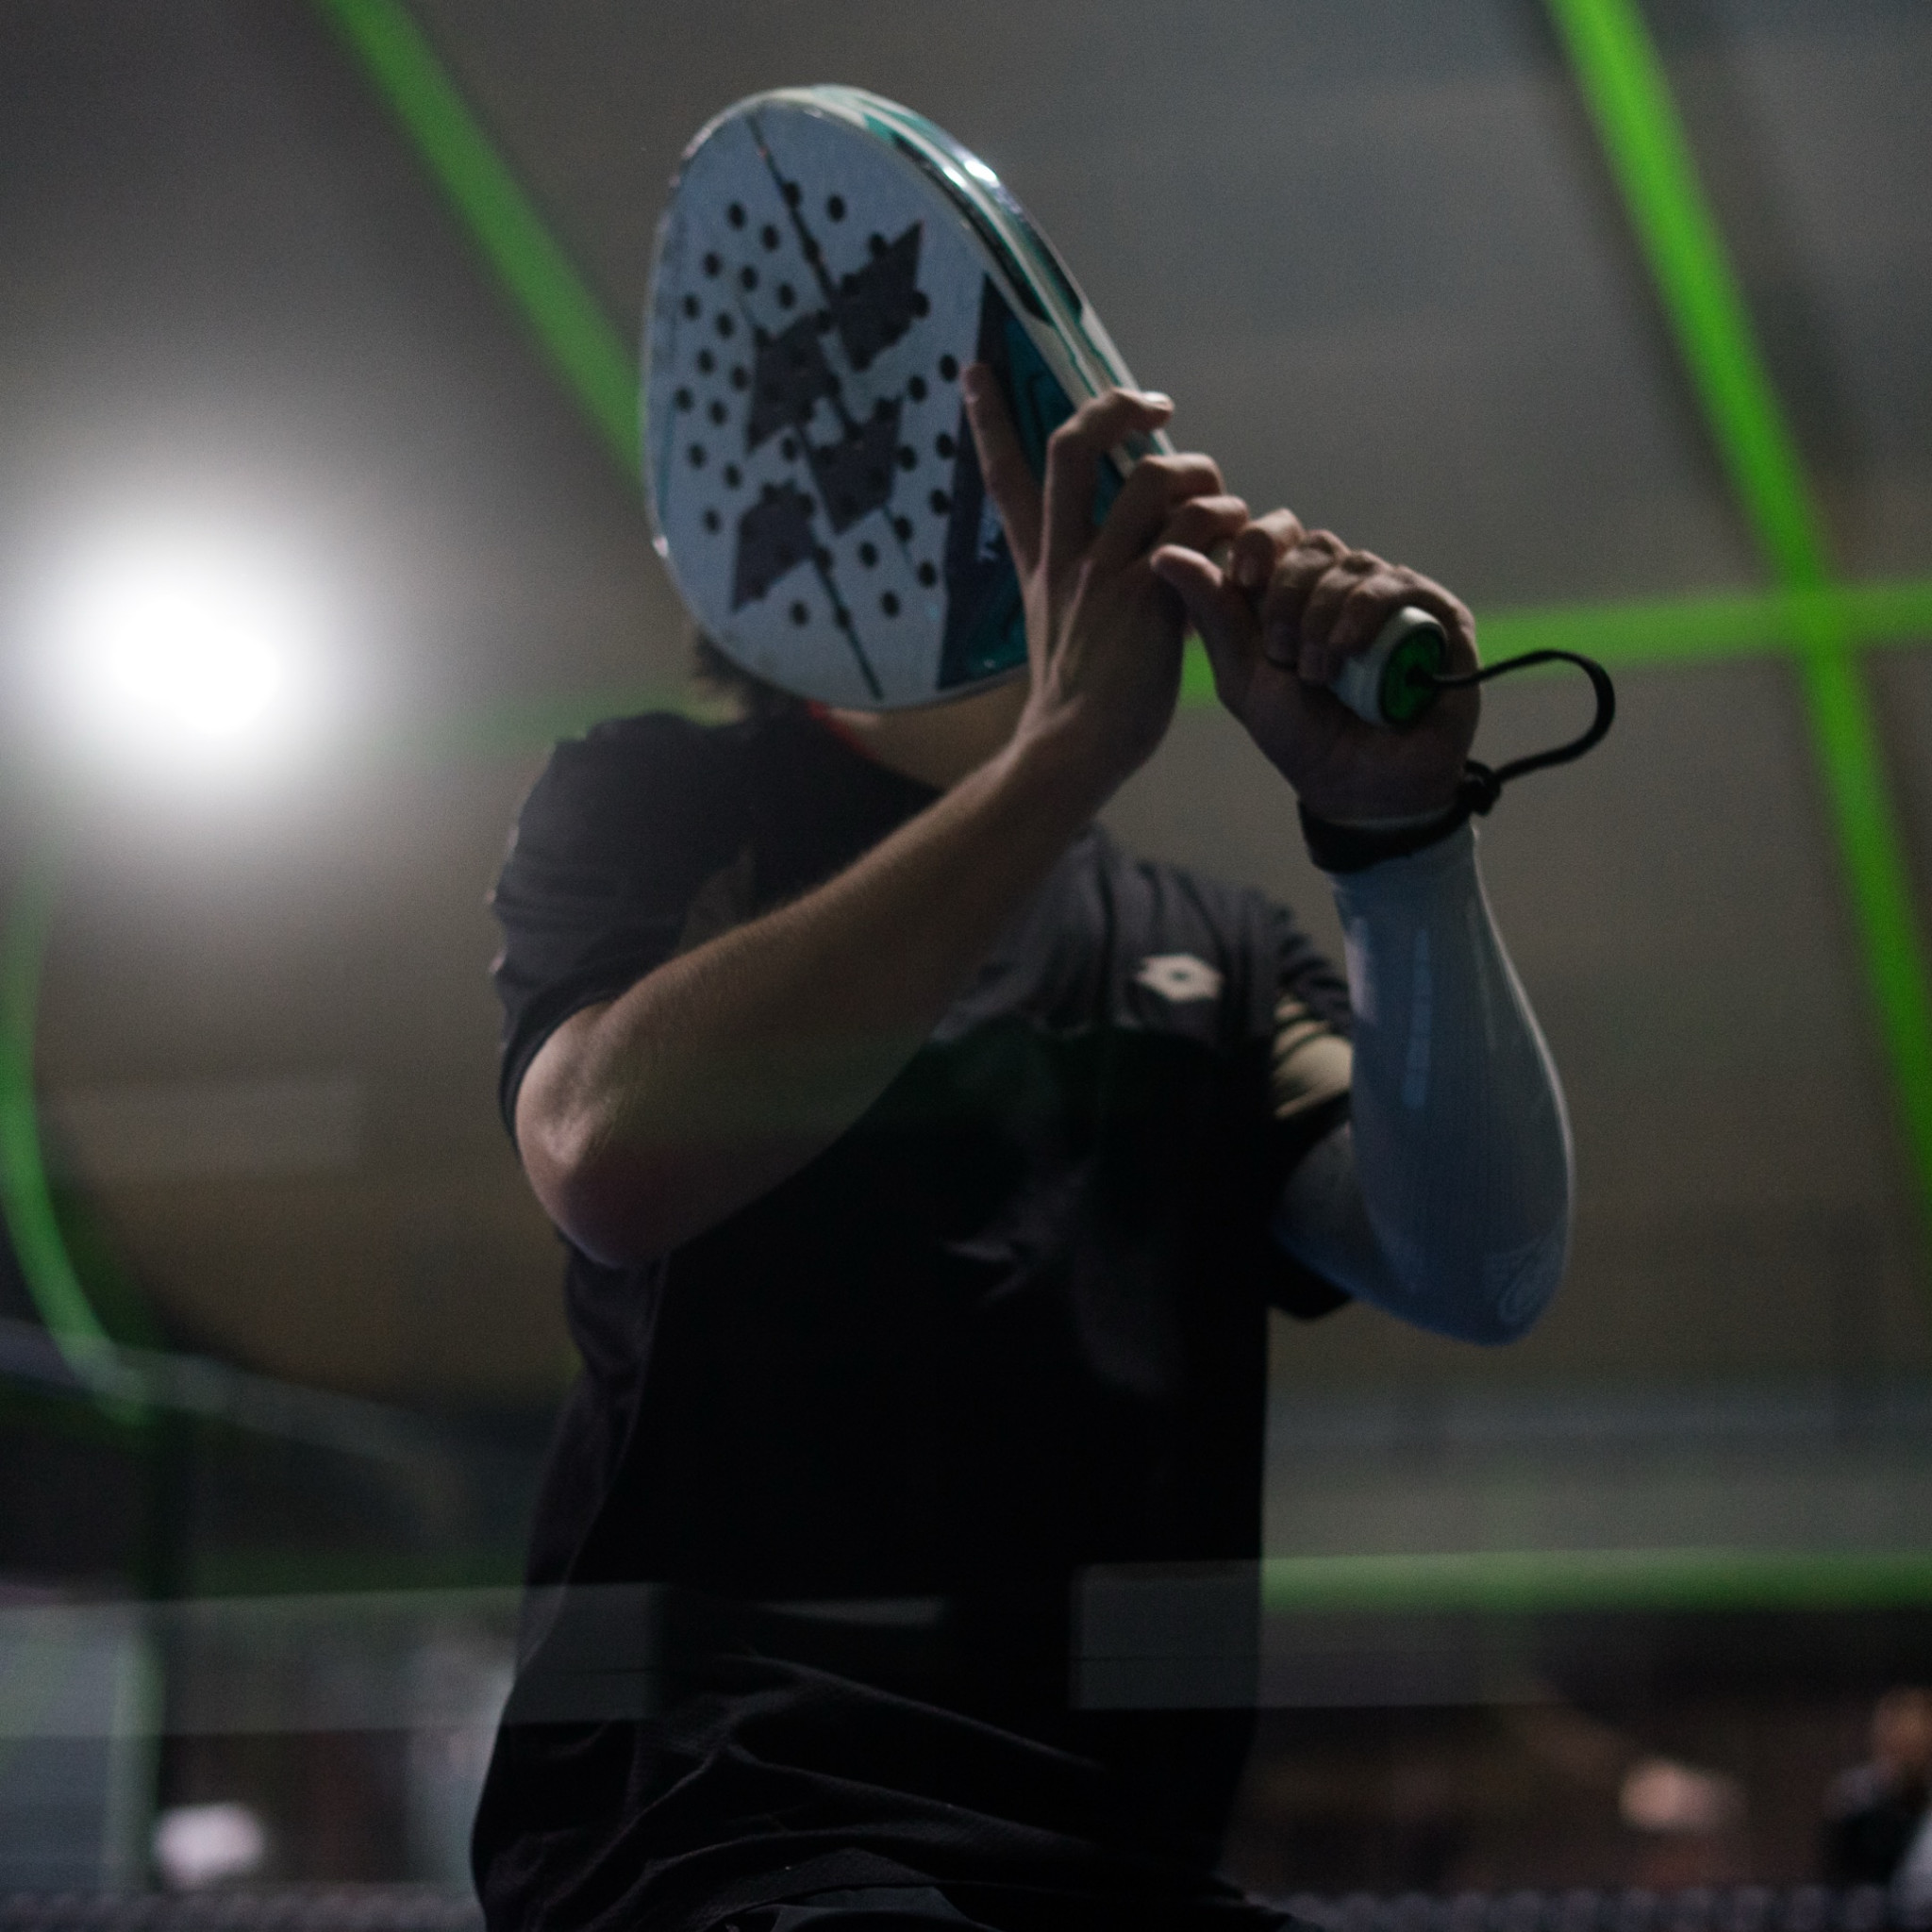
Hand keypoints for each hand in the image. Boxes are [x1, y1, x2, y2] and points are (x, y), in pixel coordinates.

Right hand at [962, 367, 1247, 803]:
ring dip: (1203, 475)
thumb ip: (1092, 581)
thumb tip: (1151, 545)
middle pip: (1073, 446)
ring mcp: (1103, 572)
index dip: (988, 420)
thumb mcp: (1063, 630)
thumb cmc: (1081, 704)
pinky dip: (1228, 527)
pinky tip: (1239, 553)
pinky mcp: (1147, 596)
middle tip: (1157, 407)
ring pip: (1154, 477)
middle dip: (1116, 407)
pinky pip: (1196, 530)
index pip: (1006, 478)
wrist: (1074, 751)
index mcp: (1042, 562)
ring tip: (1224, 505)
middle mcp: (1065, 556)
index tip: (976, 370)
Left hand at [1151, 511, 1480, 820]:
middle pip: (1313, 544)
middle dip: (1287, 595)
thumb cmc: (1300, 736)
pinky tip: (1347, 652)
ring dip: (1322, 616)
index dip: (1258, 543)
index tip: (1242, 578)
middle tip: (1282, 653)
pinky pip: (1398, 585)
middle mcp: (1345, 587)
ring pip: (1353, 564)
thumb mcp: (1242, 675)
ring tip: (1317, 673)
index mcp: (1296, 593)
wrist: (1357, 787)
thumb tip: (1163, 552)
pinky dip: (1364, 613)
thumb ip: (1210, 612)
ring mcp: (1394, 598)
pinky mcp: (1439, 615)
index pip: (1277, 533)